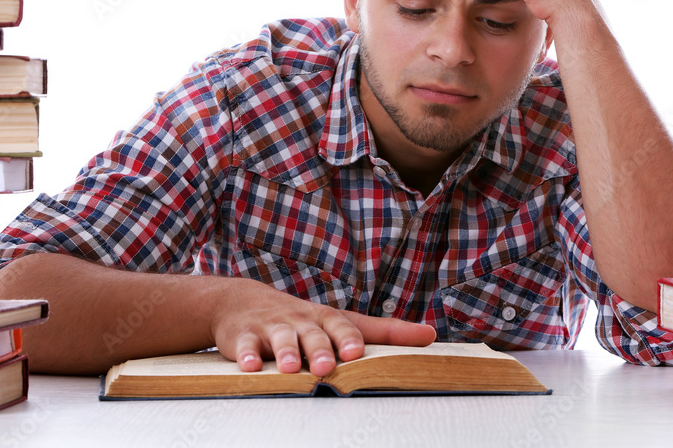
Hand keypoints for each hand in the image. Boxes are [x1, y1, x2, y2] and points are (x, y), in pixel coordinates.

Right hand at [211, 279, 435, 375]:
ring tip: (292, 369)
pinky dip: (246, 356)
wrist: (242, 302)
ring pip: (279, 338)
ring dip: (285, 352)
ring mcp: (270, 327)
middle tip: (327, 366)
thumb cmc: (303, 319)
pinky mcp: (242, 336)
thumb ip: (385, 331)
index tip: (357, 353)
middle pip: (312, 333)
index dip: (349, 339)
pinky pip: (243, 345)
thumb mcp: (340, 322)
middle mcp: (300, 320)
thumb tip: (430, 335)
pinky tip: (250, 367)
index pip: (342, 326)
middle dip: (319, 349)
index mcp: (325, 318)